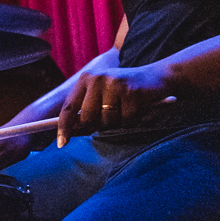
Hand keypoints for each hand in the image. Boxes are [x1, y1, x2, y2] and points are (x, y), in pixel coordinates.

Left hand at [56, 64, 174, 144]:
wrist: (157, 77)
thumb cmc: (125, 92)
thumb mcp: (102, 96)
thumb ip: (87, 111)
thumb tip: (72, 132)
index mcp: (86, 79)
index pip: (68, 107)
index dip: (63, 127)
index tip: (61, 143)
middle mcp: (98, 79)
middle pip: (86, 118)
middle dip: (96, 127)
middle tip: (109, 120)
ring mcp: (115, 84)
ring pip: (107, 122)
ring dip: (117, 123)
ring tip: (126, 110)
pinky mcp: (133, 92)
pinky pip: (126, 121)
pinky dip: (132, 121)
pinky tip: (138, 109)